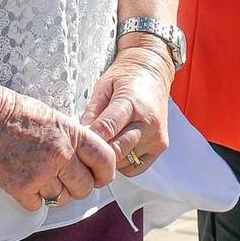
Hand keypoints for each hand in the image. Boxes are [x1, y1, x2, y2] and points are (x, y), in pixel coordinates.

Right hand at [0, 80, 118, 211]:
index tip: (100, 177)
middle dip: (78, 187)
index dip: (106, 173)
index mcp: (71, 133)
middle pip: (84, 187)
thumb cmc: (15, 113)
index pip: (106, 160)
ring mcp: (40, 173)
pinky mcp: (19, 187)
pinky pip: (38, 206)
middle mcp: (60, 154)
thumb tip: (87, 160)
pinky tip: (27, 183)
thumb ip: (73, 139)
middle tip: (66, 180)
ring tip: (41, 178)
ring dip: (54, 193)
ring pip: (61, 199)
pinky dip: (34, 199)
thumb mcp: (54, 117)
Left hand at [82, 43, 172, 178]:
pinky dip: (124, 163)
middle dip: (99, 152)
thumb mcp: (104, 86)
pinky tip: (119, 148)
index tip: (78, 142)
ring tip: (104, 144)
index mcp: (132, 102)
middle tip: (87, 149)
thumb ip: (93, 111)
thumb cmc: (126, 77)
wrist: (153, 72)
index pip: (108, 128)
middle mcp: (148, 122)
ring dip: (111, 158)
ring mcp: (156, 136)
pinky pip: (135, 168)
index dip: (91, 138)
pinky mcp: (161, 147)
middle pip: (117, 150)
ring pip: (125, 162)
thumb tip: (81, 135)